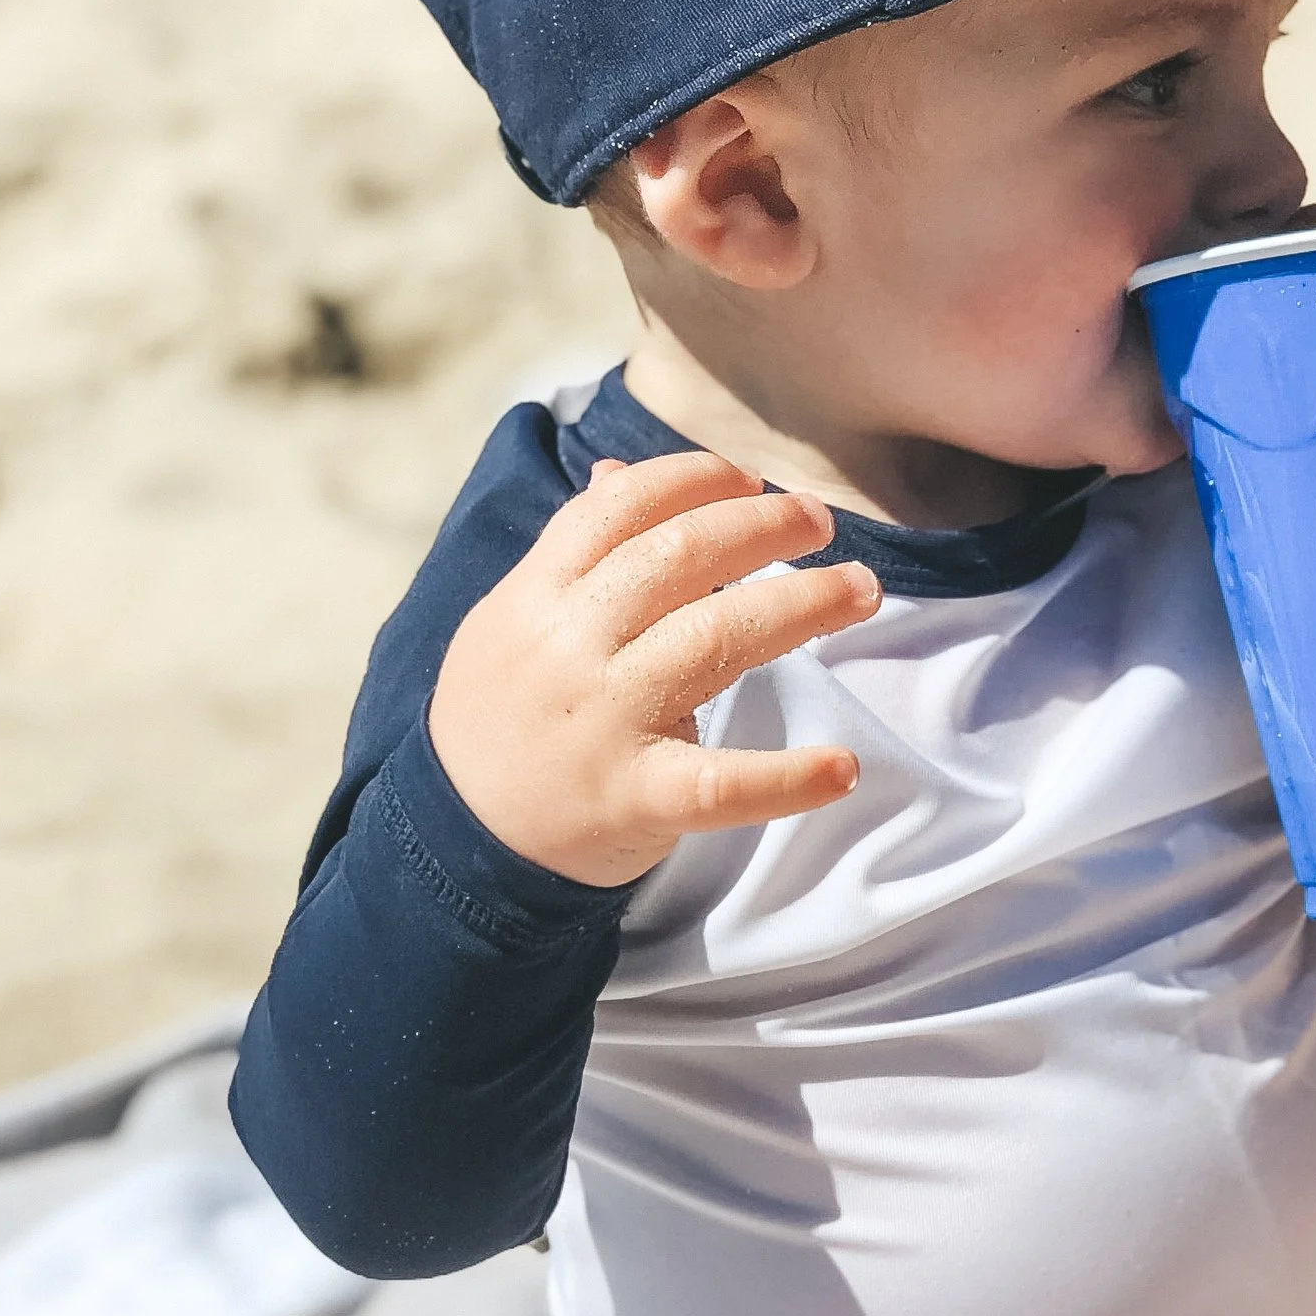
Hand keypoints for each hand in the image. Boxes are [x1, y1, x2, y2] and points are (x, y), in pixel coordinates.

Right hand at [427, 452, 878, 886]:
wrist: (454, 841)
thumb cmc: (503, 718)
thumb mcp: (513, 622)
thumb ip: (571, 554)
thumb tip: (619, 474)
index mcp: (537, 594)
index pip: (622, 508)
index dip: (697, 479)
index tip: (752, 481)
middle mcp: (570, 646)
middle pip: (681, 556)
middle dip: (764, 526)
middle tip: (820, 522)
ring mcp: (605, 721)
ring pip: (717, 637)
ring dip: (804, 604)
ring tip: (861, 590)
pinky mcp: (636, 797)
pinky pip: (722, 782)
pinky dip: (789, 777)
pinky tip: (843, 767)